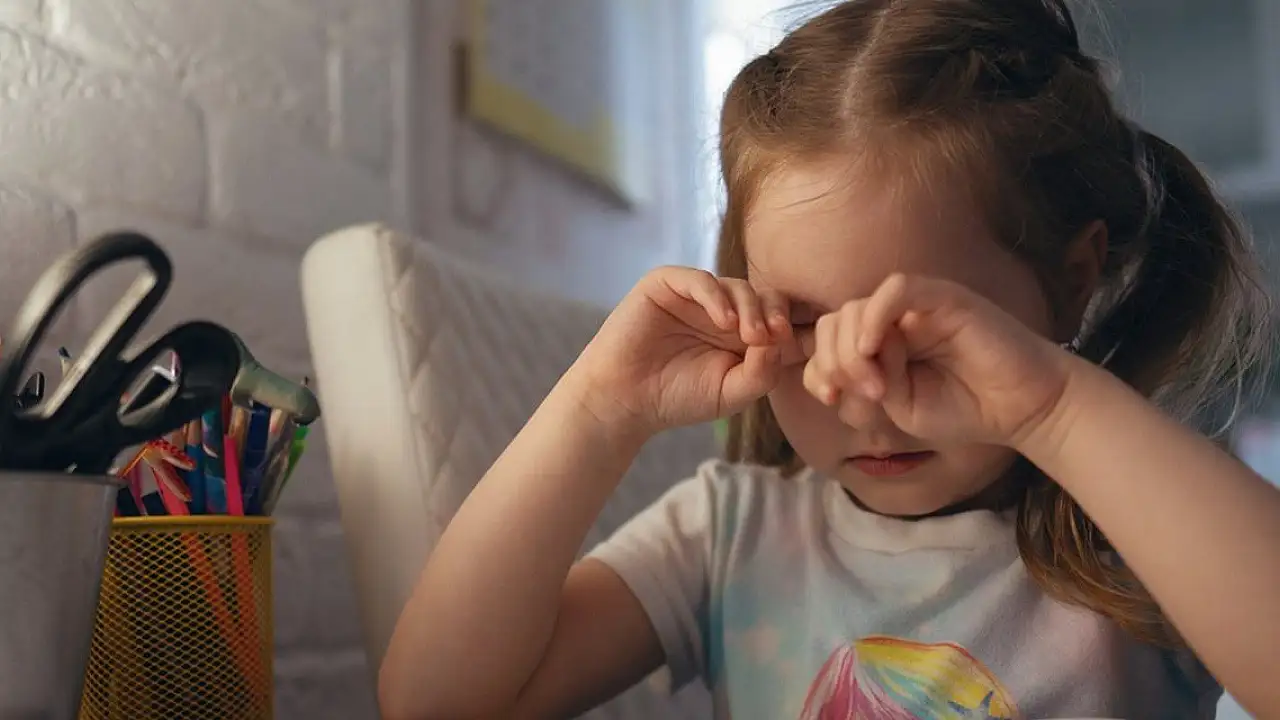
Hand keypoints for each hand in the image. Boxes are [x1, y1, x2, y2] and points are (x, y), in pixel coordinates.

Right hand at [569, 267, 801, 434]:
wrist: (625, 400)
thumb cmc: (677, 398)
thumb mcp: (732, 392)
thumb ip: (763, 371)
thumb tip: (780, 340)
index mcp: (742, 336)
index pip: (779, 320)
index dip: (797, 327)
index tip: (808, 344)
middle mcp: (723, 311)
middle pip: (765, 297)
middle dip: (777, 314)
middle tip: (776, 337)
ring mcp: (695, 297)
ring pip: (737, 286)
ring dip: (751, 308)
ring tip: (750, 337)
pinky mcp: (666, 285)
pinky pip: (700, 280)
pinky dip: (717, 297)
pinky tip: (725, 322)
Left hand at [802, 274, 1074, 447]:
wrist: (1022, 408)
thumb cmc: (964, 409)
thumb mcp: (900, 408)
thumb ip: (865, 386)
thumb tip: (839, 366)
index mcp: (878, 344)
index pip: (825, 343)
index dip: (818, 371)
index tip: (831, 399)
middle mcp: (891, 319)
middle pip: (832, 324)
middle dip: (835, 364)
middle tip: (869, 398)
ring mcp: (916, 306)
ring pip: (855, 308)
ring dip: (854, 354)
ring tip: (882, 388)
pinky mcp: (943, 296)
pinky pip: (895, 290)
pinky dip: (874, 318)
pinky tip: (874, 349)